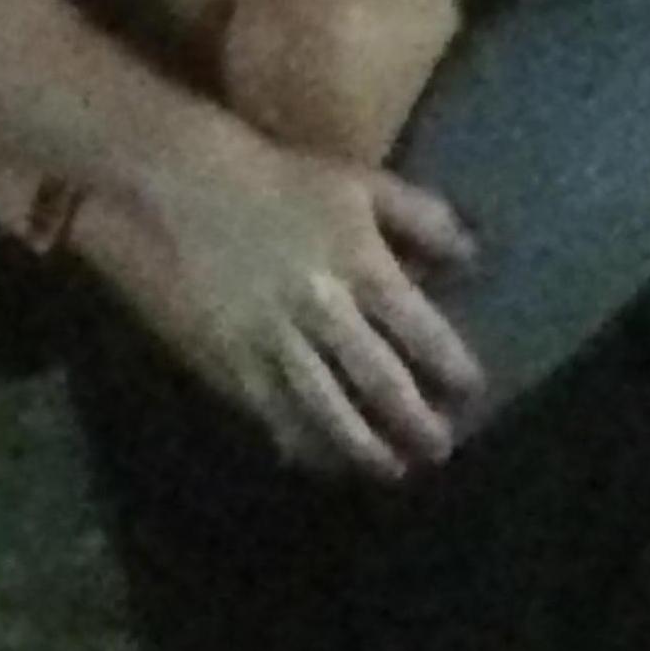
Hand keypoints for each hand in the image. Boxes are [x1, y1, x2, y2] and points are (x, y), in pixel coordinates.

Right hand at [125, 135, 484, 480]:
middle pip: (380, 381)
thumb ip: (422, 217)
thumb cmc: (278, 181)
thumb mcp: (360, 184)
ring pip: (329, 410)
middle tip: (440, 447)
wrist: (177, 188)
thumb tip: (472, 259)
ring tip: (391, 469)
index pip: (421, 331)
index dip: (451, 367)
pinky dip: (303, 442)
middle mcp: (324, 311)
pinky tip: (322, 459)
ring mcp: (274, 342)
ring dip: (365, 448)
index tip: (470, 390)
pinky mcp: (231, 362)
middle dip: (416, 422)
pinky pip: (274, 414)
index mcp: (361, 265)